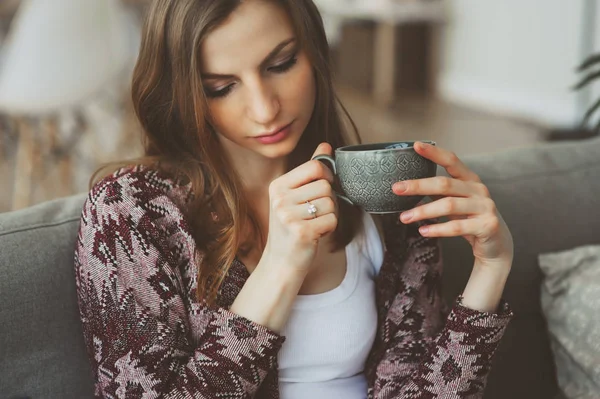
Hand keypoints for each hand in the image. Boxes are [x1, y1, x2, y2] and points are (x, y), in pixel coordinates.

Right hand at [261, 143, 337, 274]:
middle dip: (327, 200)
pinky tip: (315, 234)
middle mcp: (280, 199)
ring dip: (329, 215)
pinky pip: (332, 219)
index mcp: (278, 186)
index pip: (315, 166)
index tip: (320, 191)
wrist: (281, 263)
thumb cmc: (291, 228)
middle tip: (313, 214)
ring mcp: (289, 216)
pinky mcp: (301, 232)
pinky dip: (329, 228)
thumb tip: (326, 145)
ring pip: (331, 202)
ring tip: (313, 224)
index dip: (326, 177)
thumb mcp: (295, 196)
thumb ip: (310, 171)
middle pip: (326, 185)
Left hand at [392, 142, 513, 266]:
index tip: (416, 146)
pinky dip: (438, 229)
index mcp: (470, 179)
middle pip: (445, 184)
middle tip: (396, 189)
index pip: (452, 160)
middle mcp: (479, 190)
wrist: (496, 244)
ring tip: (404, 218)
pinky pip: (457, 226)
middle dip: (418, 186)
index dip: (434, 153)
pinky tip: (423, 231)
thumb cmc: (470, 219)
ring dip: (423, 211)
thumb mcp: (455, 202)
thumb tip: (408, 186)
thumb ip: (439, 192)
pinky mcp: (487, 225)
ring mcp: (485, 207)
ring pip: (449, 205)